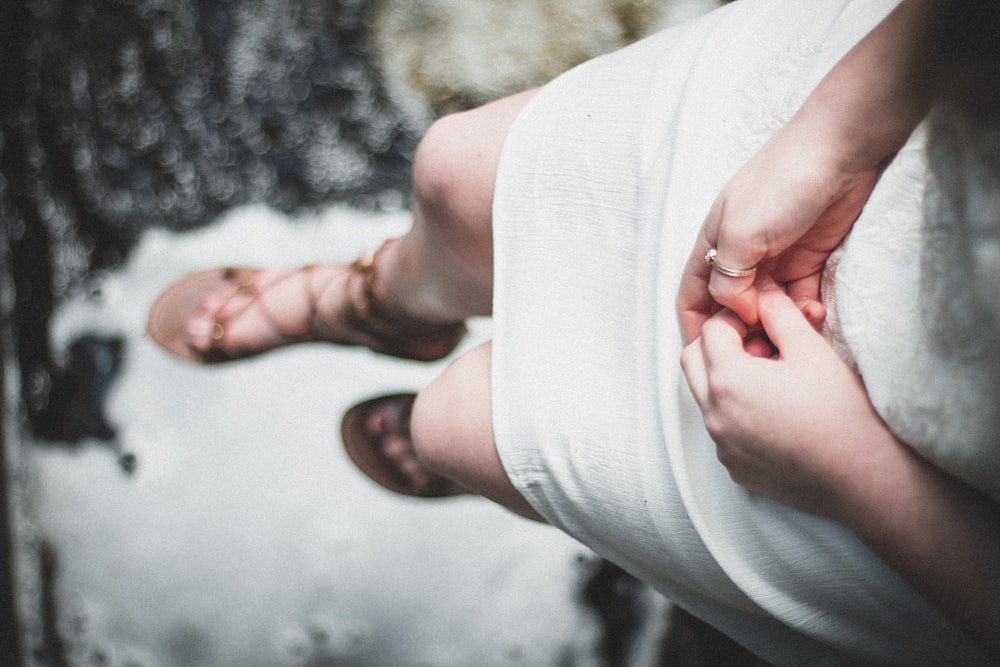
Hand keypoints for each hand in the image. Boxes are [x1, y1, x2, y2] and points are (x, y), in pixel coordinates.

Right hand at [676, 121, 881, 342]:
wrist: (841, 151)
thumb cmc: (780, 184)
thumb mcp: (739, 235)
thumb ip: (728, 281)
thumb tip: (738, 315)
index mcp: (713, 245)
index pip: (693, 294)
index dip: (695, 326)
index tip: (707, 355)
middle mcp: (740, 255)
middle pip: (731, 307)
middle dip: (741, 333)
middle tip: (758, 352)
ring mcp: (775, 258)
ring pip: (767, 308)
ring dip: (775, 327)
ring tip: (789, 338)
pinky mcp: (809, 260)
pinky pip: (799, 299)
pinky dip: (803, 314)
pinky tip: (812, 318)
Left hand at [680, 283, 887, 517]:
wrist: (864, 477)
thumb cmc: (841, 411)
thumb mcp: (811, 350)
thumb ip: (779, 313)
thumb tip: (762, 289)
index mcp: (727, 381)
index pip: (711, 330)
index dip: (736, 317)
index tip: (763, 319)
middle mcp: (714, 415)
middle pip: (693, 361)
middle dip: (719, 344)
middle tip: (760, 343)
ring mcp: (721, 445)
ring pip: (705, 396)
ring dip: (726, 378)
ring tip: (771, 376)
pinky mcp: (734, 467)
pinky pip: (722, 429)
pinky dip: (736, 412)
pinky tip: (776, 412)